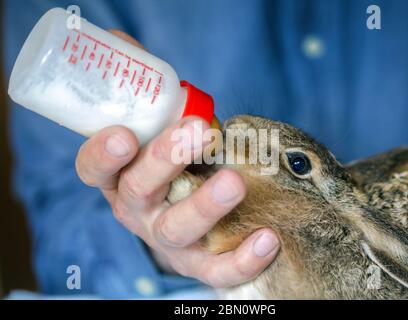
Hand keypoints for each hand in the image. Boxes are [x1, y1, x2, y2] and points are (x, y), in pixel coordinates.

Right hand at [74, 31, 279, 287]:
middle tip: (196, 132)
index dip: (102, 154)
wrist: (187, 214)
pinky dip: (241, 259)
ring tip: (234, 181)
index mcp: (118, 176)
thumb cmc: (170, 161)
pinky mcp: (199, 262)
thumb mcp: (153, 127)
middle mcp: (137, 210)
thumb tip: (123, 43)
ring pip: (177, 229)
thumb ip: (142, 87)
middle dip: (164, 161)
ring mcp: (167, 239)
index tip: (123, 134)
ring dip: (205, 206)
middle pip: (139, 192)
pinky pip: (216, 268)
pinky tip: (268, 238)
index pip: (94, 169)